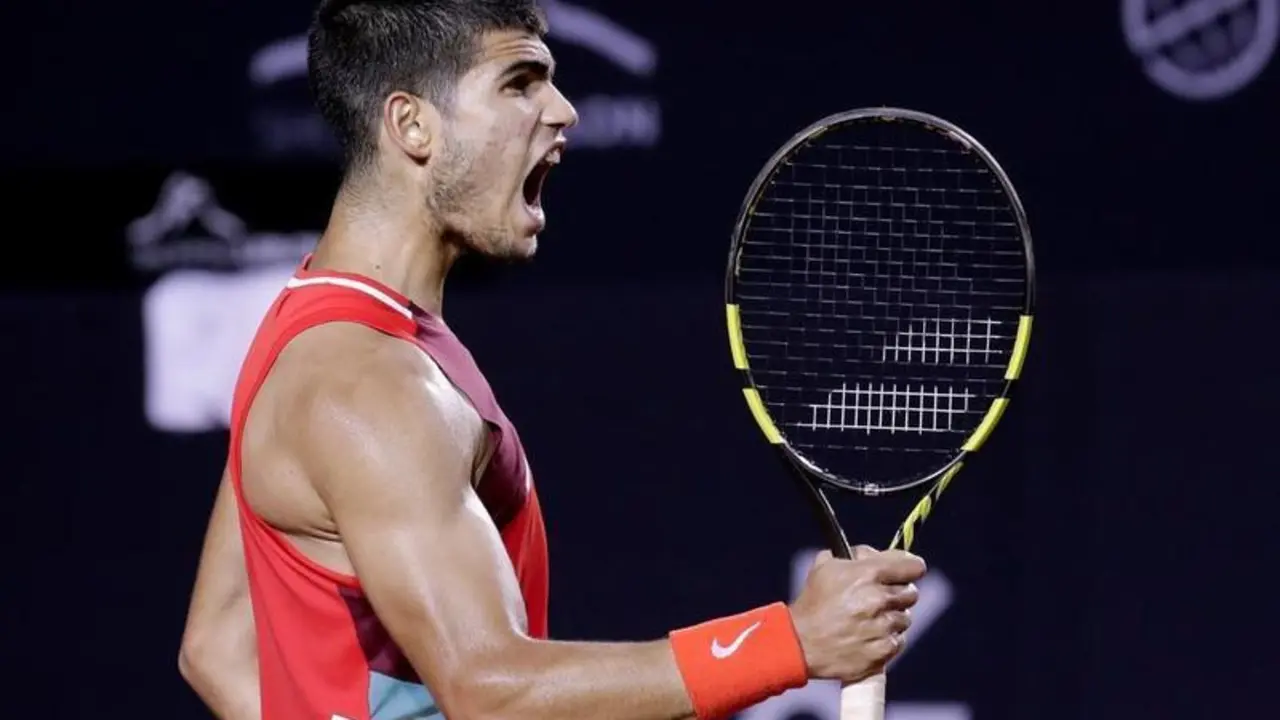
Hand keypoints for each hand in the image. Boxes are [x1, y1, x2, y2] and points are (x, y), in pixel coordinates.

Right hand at [788, 545, 925, 684]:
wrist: (800, 643)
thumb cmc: (813, 603)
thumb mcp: (825, 566)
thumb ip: (856, 555)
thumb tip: (874, 555)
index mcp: (869, 573)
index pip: (914, 566)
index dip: (909, 568)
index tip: (906, 572)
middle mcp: (880, 599)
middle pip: (911, 593)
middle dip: (897, 594)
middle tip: (880, 598)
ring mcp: (883, 627)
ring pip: (904, 619)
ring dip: (891, 618)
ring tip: (868, 621)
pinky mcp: (883, 651)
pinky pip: (898, 642)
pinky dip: (886, 640)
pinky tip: (866, 637)